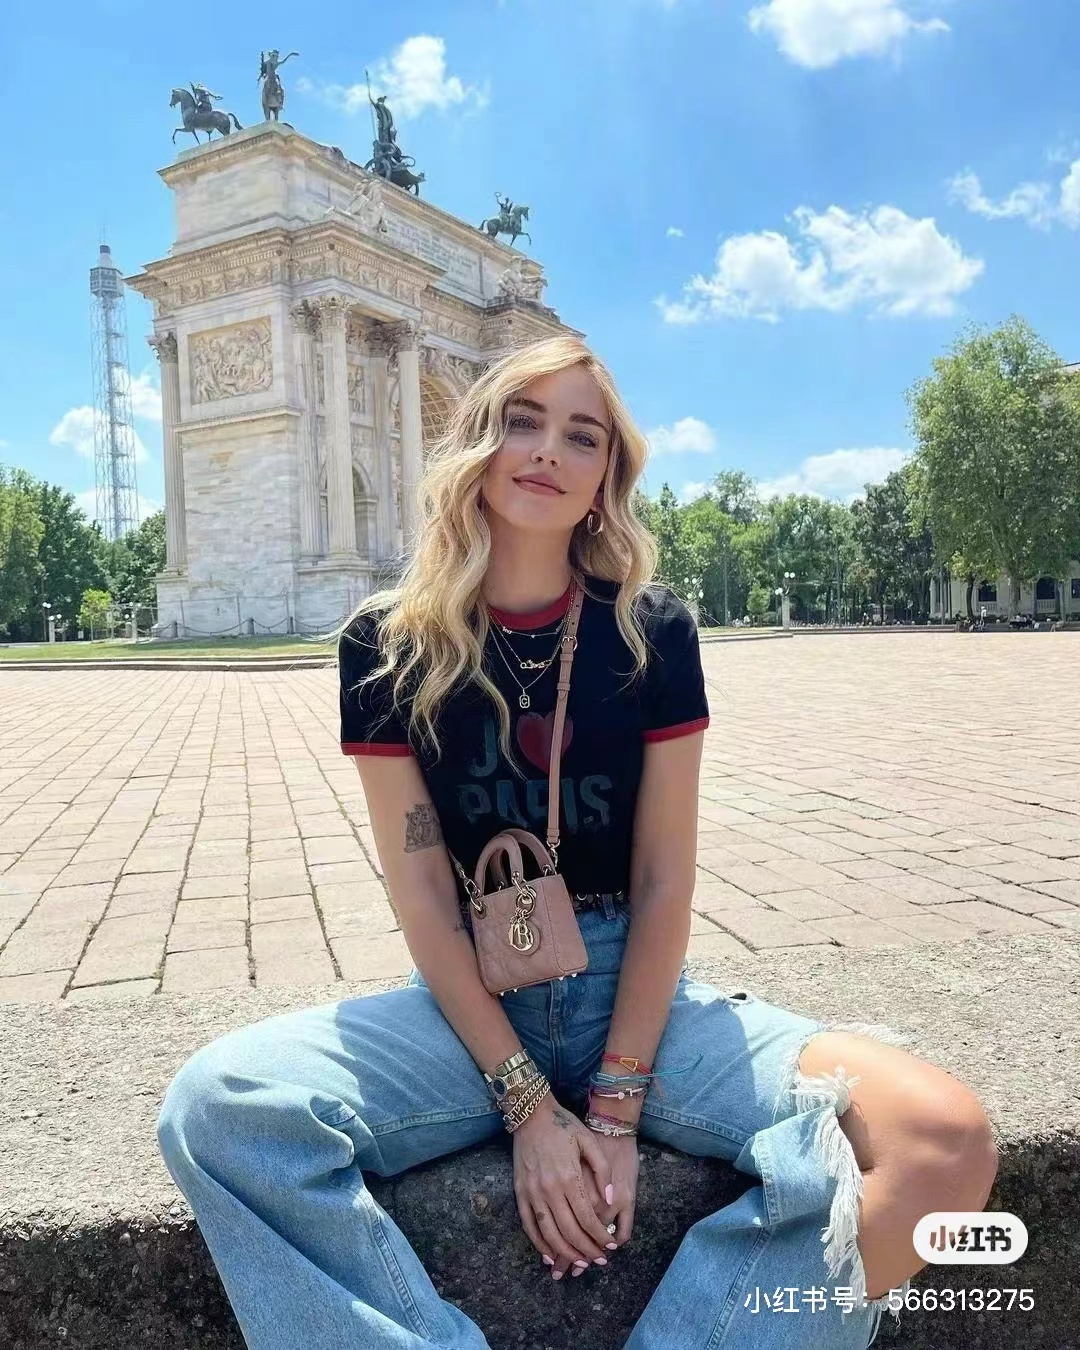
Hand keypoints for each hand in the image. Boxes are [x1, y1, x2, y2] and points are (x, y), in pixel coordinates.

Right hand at [512, 1094, 616, 1279]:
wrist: (531, 1113)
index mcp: (569, 1176)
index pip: (588, 1218)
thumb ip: (603, 1171)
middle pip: (570, 1231)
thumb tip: (611, 1200)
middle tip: (600, 1261)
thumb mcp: (589, 1140)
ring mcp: (532, 1192)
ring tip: (580, 1263)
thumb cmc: (564, 1125)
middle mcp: (550, 1189)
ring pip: (549, 1233)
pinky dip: (539, 1244)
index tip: (611, 1247)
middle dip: (587, 1250)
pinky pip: (529, 1225)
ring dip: (565, 1253)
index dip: (600, 1237)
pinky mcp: (520, 1192)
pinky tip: (549, 1255)